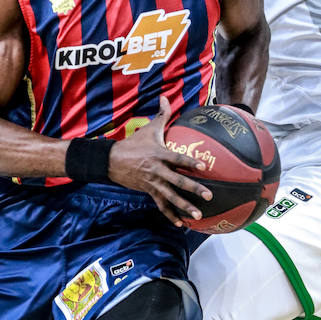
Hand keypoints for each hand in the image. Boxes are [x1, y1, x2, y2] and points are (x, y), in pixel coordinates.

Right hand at [107, 97, 212, 226]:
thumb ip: (161, 114)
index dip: (190, 162)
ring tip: (198, 215)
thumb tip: (165, 95)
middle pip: (178, 181)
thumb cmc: (133, 143)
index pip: (178, 158)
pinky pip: (161, 205)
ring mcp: (153, 183)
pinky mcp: (148, 191)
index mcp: (160, 154)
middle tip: (208, 196)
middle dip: (193, 189)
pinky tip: (182, 224)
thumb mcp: (148, 128)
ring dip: (185, 207)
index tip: (204, 167)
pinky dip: (171, 215)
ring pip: (171, 197)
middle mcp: (157, 170)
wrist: (111, 161)